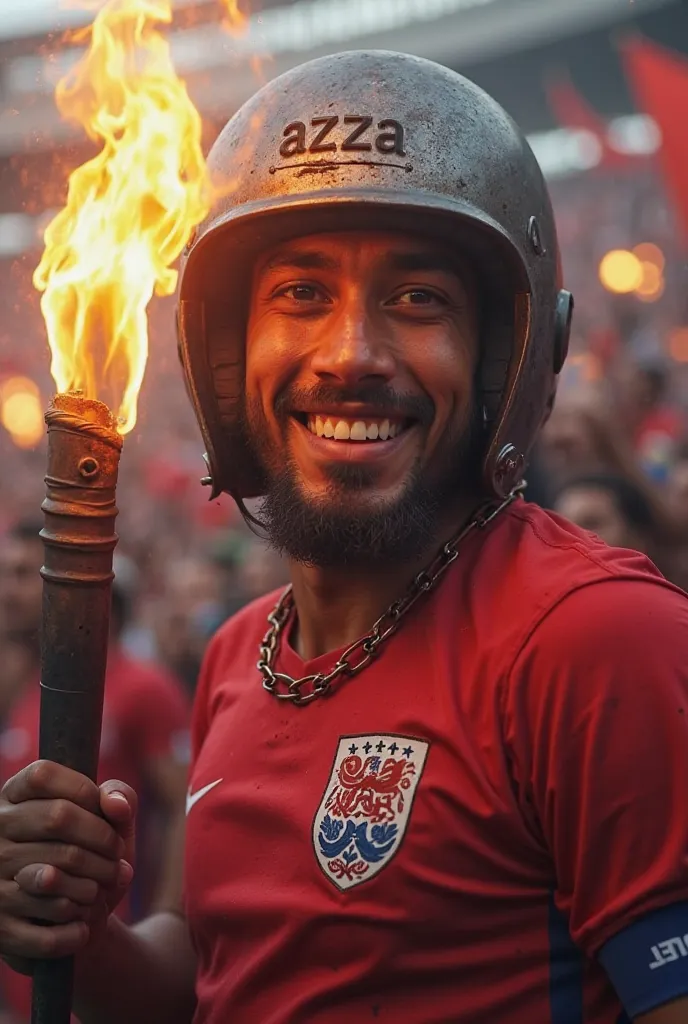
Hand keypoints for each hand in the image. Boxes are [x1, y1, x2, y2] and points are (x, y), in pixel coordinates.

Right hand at [0, 761, 136, 972]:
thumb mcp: (112, 822)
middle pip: (58, 817)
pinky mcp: (0, 930)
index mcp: (13, 800)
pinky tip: (86, 927)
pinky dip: (76, 930)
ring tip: (106, 886)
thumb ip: (119, 797)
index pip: (43, 775)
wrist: (75, 922)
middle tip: (118, 857)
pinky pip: (45, 929)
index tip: (108, 814)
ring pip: (55, 873)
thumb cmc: (94, 857)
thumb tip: (115, 806)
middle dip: (103, 839)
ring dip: (96, 884)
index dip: (85, 791)